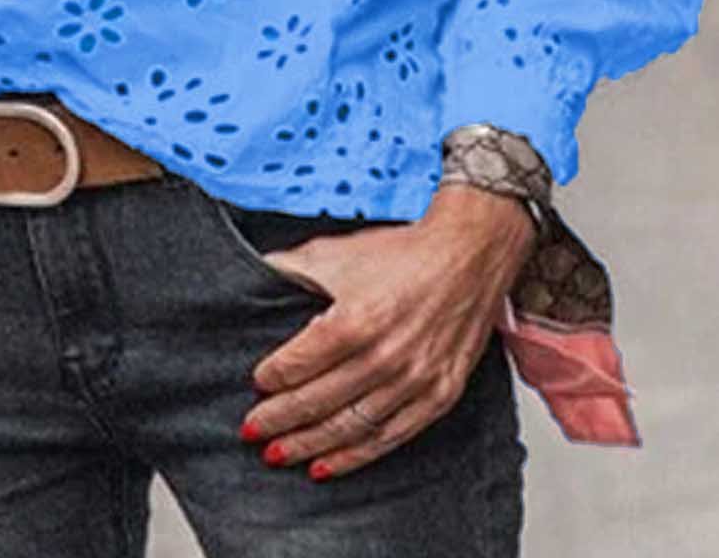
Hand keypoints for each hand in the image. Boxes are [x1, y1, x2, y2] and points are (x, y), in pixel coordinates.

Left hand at [239, 185, 536, 480]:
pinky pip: (389, 438)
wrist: (468, 255)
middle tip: (250, 431)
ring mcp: (414, 381)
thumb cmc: (404, 253)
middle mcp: (384, 357)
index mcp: (355, 320)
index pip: (298, 363)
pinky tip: (325, 466)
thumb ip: (292, 267)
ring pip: (349, 427)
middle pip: (317, 401)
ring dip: (308, 445)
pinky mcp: (438, 396)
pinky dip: (354, 457)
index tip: (255, 383)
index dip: (271, 378)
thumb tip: (251, 272)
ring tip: (277, 453)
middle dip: (278, 420)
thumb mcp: (338, 252)